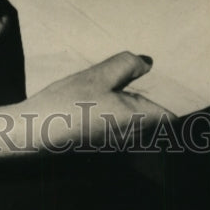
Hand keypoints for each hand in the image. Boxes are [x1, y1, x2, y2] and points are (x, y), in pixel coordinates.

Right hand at [19, 51, 173, 149]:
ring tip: (120, 81)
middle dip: (153, 96)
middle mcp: (134, 137)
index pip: (173, 114)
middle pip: (156, 118)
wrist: (36, 134)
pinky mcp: (104, 145)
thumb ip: (126, 66)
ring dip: (135, 104)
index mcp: (139, 120)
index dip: (173, 96)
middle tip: (142, 72)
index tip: (166, 76)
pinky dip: (119, 112)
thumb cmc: (67, 105)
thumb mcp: (97, 76)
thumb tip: (147, 64)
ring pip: (139, 122)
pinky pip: (123, 127)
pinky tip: (102, 98)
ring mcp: (119, 144)